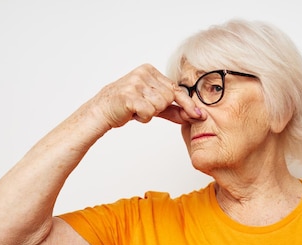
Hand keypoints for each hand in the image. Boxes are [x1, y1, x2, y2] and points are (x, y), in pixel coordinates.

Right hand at [88, 64, 204, 129]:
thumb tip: (194, 115)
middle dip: (159, 108)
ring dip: (150, 113)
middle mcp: (143, 73)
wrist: (102, 110)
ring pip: (160, 105)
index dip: (187, 103)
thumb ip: (173, 109)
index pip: (175, 88)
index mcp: (150, 70)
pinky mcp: (129, 95)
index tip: (199, 115)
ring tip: (136, 108)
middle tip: (143, 106)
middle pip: (169, 98)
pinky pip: (149, 112)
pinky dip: (143, 117)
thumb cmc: (127, 106)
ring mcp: (136, 83)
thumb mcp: (152, 105)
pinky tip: (132, 112)